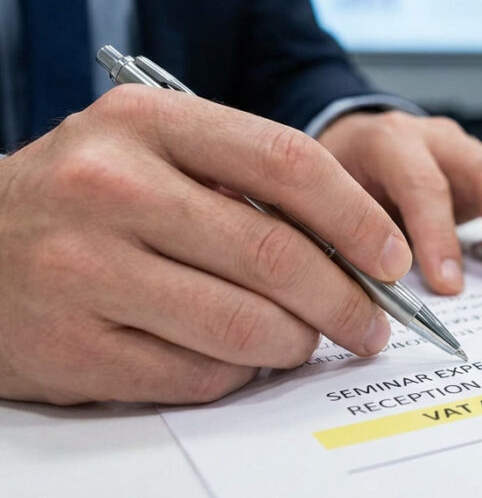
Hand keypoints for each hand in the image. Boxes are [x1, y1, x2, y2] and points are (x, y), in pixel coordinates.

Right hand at [0, 86, 411, 404]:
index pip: (288, 161)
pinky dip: (239, 373)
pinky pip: (197, 375)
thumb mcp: (153, 148)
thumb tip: (354, 245)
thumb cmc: (83, 194)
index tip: (393, 256)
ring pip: (244, 325)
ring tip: (309, 340)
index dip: (357, 216)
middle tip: (373, 323)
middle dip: (347, 299)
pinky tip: (241, 358)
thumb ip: (244, 178)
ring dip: (299, 342)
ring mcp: (86, 270)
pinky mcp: (73, 346)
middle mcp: (112, 188)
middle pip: (276, 254)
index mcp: (147, 122)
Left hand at [317, 112, 481, 294]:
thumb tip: (380, 294)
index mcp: (392, 142)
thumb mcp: (329, 202)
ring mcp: (470, 150)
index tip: (449, 287)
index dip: (437, 237)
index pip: (424, 185)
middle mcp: (439, 139)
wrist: (352, 142)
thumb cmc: (340, 177)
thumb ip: (353, 240)